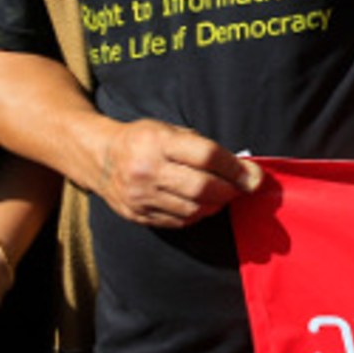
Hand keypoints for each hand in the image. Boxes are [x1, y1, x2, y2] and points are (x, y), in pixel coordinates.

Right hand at [92, 119, 262, 227]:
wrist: (99, 157)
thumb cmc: (144, 140)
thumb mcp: (171, 131)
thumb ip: (203, 148)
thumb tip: (243, 170)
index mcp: (158, 143)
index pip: (207, 156)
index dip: (236, 168)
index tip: (254, 176)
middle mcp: (147, 170)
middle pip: (201, 188)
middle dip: (230, 191)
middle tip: (241, 188)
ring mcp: (139, 196)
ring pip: (192, 209)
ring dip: (216, 205)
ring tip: (223, 196)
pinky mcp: (137, 215)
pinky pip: (178, 221)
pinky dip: (197, 215)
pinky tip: (203, 205)